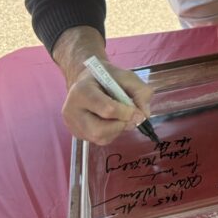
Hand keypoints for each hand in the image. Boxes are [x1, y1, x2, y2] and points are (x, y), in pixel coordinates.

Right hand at [52, 27, 152, 144]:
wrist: (87, 79)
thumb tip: (144, 115)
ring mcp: (72, 124)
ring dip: (117, 130)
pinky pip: (98, 140)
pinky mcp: (76, 133)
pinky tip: (112, 121)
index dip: (126, 113)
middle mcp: (72, 109)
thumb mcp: (126, 76)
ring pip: (99, 138)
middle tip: (130, 117)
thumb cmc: (107, 77)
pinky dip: (112, 133)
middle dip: (120, 125)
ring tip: (121, 117)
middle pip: (98, 130)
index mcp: (82, 90)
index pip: (106, 109)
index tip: (138, 112)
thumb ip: (140, 92)